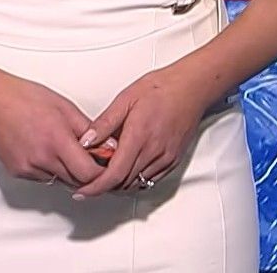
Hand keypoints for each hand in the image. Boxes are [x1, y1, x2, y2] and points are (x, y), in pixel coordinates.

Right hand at [0, 75, 104, 188]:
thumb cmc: (26, 98)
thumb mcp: (66, 108)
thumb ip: (89, 130)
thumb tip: (108, 145)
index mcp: (57, 141)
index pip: (88, 173)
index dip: (101, 172)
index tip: (106, 164)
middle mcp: (41, 159)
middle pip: (76, 181)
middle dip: (88, 172)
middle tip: (92, 157)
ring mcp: (28, 168)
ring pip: (60, 180)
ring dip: (69, 172)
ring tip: (67, 150)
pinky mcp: (18, 172)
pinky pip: (43, 178)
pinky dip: (52, 170)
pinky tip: (49, 152)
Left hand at [69, 65, 212, 198]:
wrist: (192, 87)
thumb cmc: (163, 88)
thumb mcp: (126, 98)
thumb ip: (104, 123)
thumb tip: (86, 141)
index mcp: (139, 135)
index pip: (114, 174)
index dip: (95, 187)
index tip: (83, 190)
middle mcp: (154, 150)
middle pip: (123, 183)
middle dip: (104, 185)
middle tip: (90, 179)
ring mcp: (166, 157)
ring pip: (137, 183)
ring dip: (120, 183)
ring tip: (107, 173)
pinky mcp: (174, 159)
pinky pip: (151, 180)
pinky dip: (136, 179)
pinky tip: (128, 169)